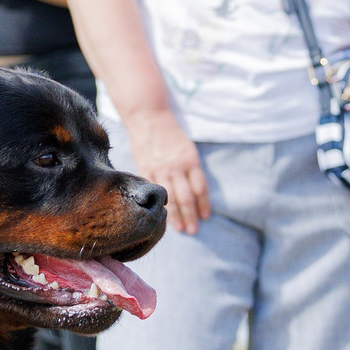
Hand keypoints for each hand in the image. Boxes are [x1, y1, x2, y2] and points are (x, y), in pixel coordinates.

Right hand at [124, 107, 209, 234]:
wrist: (149, 118)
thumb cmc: (171, 134)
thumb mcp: (187, 149)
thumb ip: (190, 170)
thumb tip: (195, 194)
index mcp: (190, 160)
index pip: (200, 188)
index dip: (203, 204)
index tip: (205, 217)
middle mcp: (176, 167)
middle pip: (186, 197)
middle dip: (190, 216)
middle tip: (193, 231)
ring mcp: (159, 169)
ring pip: (169, 198)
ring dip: (175, 216)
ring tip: (179, 229)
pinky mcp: (145, 170)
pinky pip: (153, 191)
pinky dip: (158, 204)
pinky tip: (160, 214)